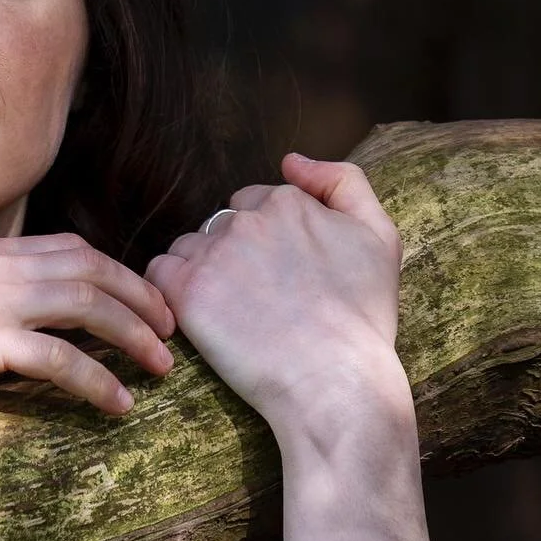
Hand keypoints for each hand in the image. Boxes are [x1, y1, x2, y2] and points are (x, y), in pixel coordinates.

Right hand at [0, 232, 176, 414]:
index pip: (69, 248)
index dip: (115, 271)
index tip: (140, 297)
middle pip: (94, 269)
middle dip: (142, 297)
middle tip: (172, 330)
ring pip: (89, 305)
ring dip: (135, 334)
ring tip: (162, 366)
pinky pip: (58, 358)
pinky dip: (98, 379)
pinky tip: (120, 403)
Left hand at [143, 153, 404, 425]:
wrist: (335, 381)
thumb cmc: (361, 318)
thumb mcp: (380, 236)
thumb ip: (344, 182)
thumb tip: (292, 159)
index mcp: (288, 201)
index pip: (256, 204)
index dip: (267, 241)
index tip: (282, 277)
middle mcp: (246, 219)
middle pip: (221, 224)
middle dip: (233, 253)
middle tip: (260, 300)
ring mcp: (213, 254)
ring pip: (188, 248)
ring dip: (202, 272)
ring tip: (233, 314)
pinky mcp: (186, 292)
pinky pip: (160, 274)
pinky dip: (172, 292)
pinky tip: (199, 318)